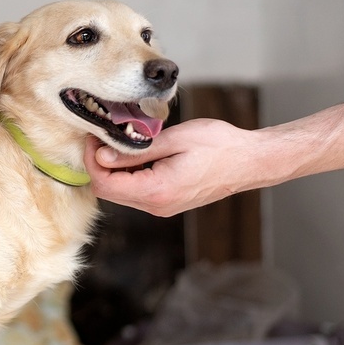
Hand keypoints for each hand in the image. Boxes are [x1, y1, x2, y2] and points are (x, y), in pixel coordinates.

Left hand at [83, 119, 251, 216]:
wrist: (250, 161)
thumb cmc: (219, 146)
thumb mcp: (174, 139)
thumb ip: (135, 151)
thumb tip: (102, 156)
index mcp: (156, 191)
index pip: (105, 184)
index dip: (92, 161)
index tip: (94, 138)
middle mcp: (156, 206)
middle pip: (108, 191)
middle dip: (99, 165)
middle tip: (103, 137)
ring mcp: (161, 207)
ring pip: (121, 191)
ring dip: (115, 169)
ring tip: (122, 141)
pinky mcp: (166, 202)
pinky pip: (136, 191)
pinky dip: (130, 173)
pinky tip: (138, 153)